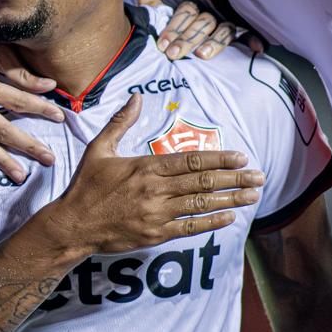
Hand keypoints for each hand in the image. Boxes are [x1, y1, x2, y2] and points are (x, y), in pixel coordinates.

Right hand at [42, 93, 262, 254]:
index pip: (191, 159)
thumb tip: (136, 97)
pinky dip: (212, 222)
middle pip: (203, 181)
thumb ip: (121, 122)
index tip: (241, 157)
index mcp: (145, 166)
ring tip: (253, 195)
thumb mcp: (99, 149)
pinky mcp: (155, 234)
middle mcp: (155, 189)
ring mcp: (157, 213)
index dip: (219, 158)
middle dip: (235, 178)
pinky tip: (230, 217)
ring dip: (231, 199)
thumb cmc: (86, 186)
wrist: (73, 225)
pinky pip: (190, 228)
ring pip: (201, 203)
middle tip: (259, 176)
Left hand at [137, 0, 262, 59]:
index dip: (174, 28)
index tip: (162, 46)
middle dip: (187, 38)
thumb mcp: (163, 21)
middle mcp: (211, 15)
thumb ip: (155, 10)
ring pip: (223, 30)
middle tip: (173, 55)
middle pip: (203, 22)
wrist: (192, 50)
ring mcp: (226, 24)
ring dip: (214, 42)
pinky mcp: (241, 36)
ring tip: (201, 56)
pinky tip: (258, 48)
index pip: (186, 12)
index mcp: (192, 10)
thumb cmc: (175, 36)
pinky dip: (254, 39)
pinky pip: (249, 35)